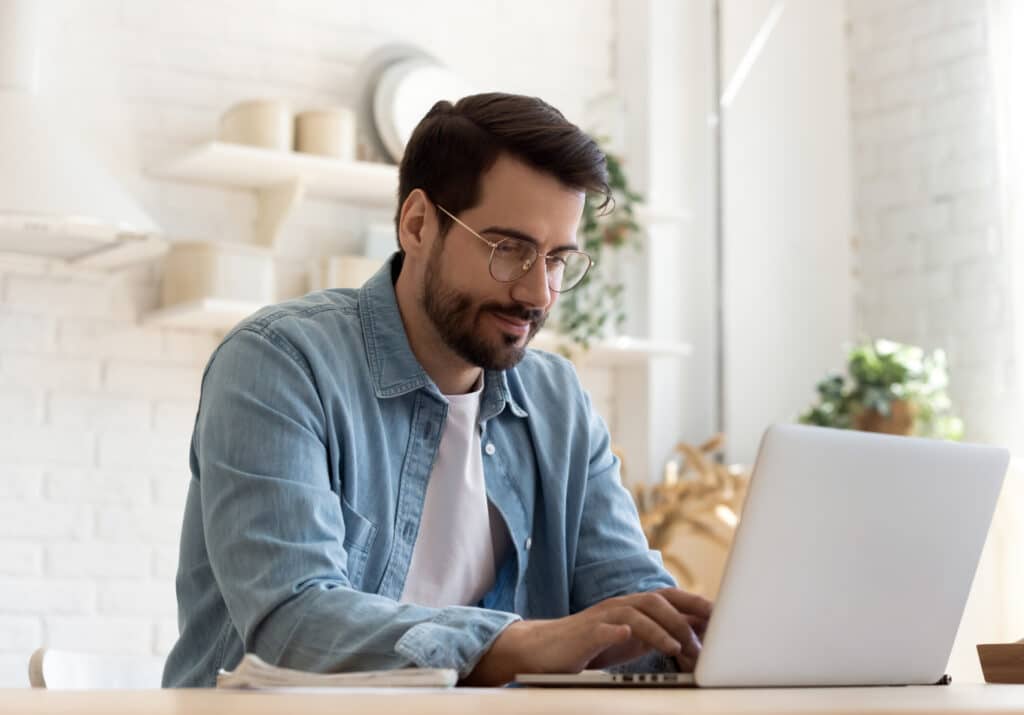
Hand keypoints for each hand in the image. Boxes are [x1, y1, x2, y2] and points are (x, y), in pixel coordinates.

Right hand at [464, 588, 711, 684]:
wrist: (544, 650)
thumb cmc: (590, 645)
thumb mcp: (631, 639)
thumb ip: (659, 633)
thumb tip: (696, 636)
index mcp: (634, 607)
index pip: (671, 598)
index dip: (696, 604)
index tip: (723, 616)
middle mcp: (620, 606)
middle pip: (657, 600)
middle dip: (684, 615)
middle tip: (705, 636)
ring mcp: (602, 618)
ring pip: (636, 613)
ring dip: (660, 629)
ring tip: (678, 648)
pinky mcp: (584, 633)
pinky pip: (603, 629)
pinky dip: (618, 631)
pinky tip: (627, 636)